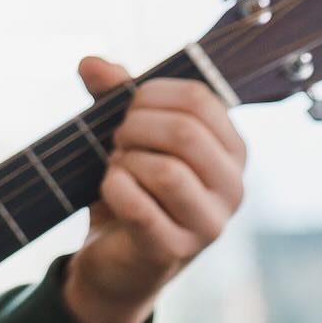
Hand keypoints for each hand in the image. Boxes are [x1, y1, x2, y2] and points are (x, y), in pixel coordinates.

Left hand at [60, 55, 248, 322]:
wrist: (115, 262)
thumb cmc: (131, 191)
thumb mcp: (127, 138)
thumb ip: (113, 97)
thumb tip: (89, 61)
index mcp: (231, 151)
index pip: (202, 99)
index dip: (152, 94)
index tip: (127, 109)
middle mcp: (232, 187)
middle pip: (185, 132)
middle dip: (135, 128)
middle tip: (116, 142)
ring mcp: (208, 224)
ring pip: (166, 171)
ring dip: (126, 162)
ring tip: (117, 169)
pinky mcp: (174, 251)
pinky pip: (139, 207)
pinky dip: (114, 190)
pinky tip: (110, 191)